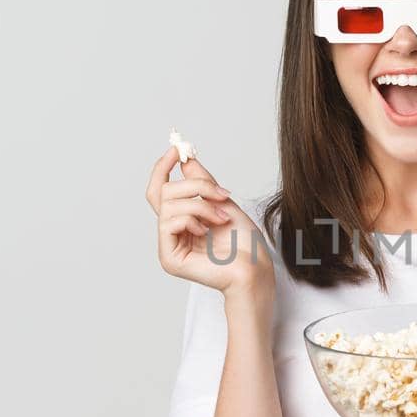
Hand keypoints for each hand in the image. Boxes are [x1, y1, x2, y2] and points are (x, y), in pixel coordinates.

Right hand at [145, 145, 273, 297]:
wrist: (255, 267)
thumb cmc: (244, 242)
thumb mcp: (222, 201)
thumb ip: (201, 182)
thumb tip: (185, 159)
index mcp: (181, 220)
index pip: (160, 190)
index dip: (163, 168)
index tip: (177, 149)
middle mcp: (171, 232)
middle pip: (164, 192)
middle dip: (195, 187)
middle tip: (221, 193)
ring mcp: (168, 246)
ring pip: (169, 205)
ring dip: (201, 206)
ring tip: (222, 218)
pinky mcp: (169, 258)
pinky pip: (169, 223)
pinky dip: (192, 220)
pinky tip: (207, 232)